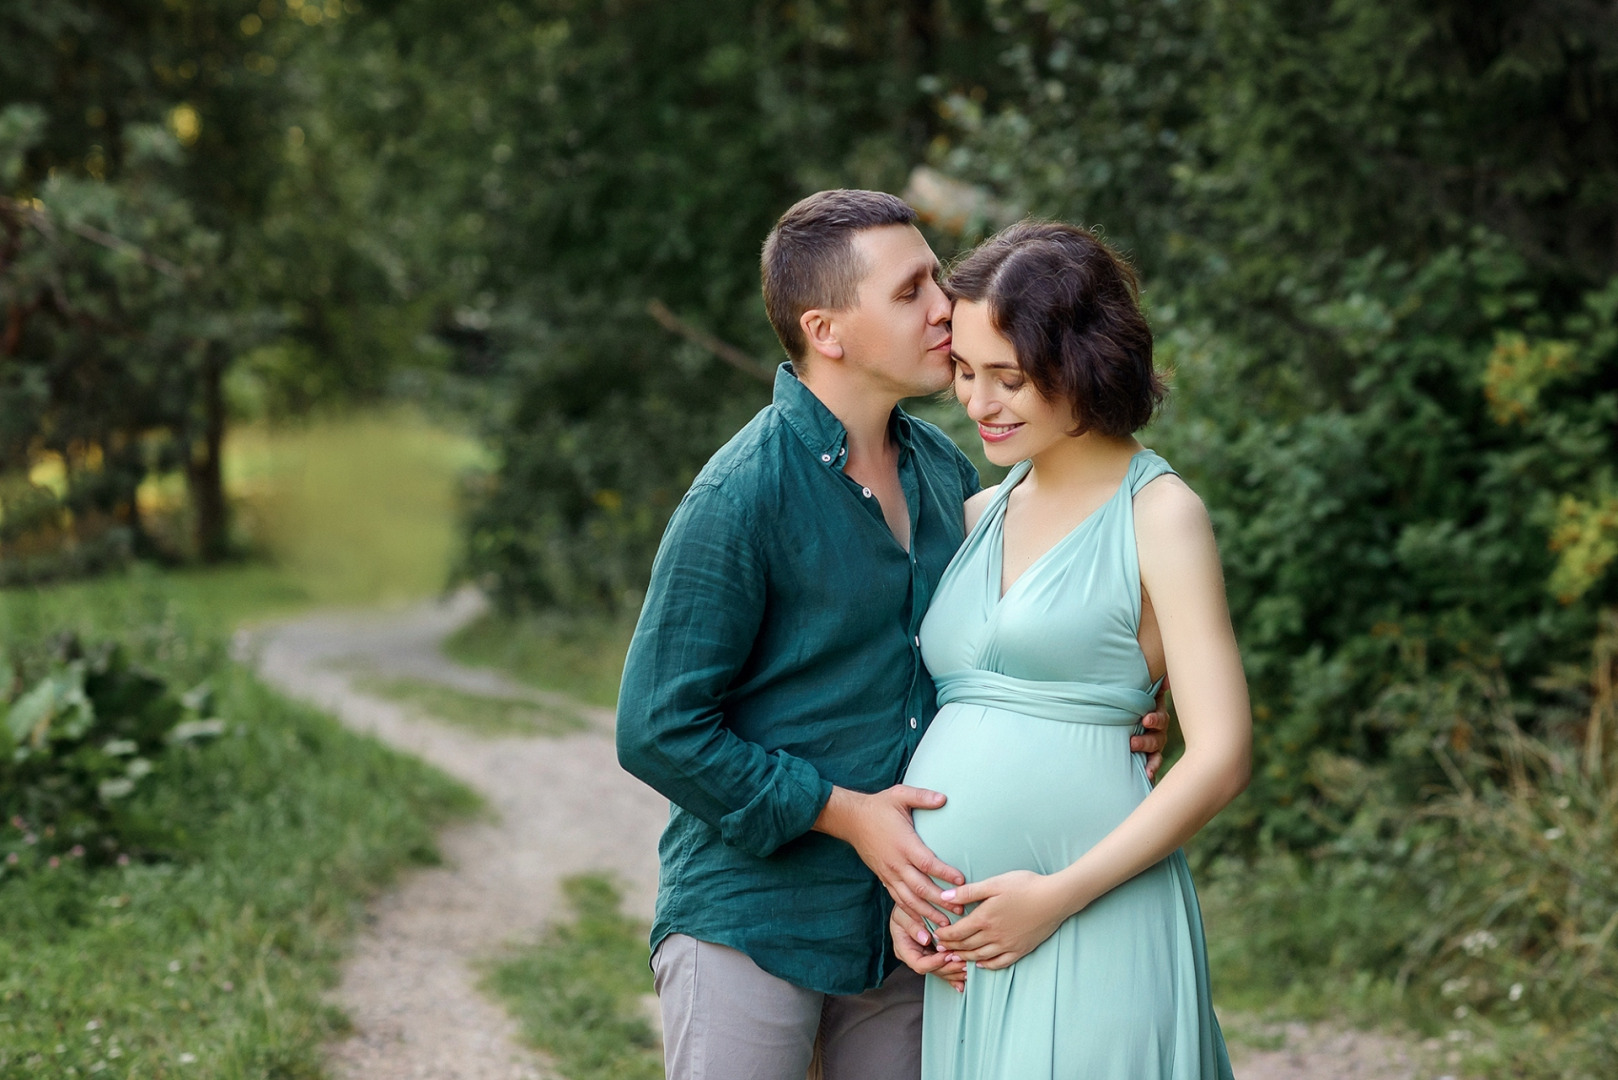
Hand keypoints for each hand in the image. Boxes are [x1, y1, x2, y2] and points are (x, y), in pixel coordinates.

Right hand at [814, 785, 965, 927]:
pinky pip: (899, 900)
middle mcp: (896, 862)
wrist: (852, 819)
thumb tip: (944, 798)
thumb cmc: (879, 806)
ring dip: (928, 913)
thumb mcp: (900, 795)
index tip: (962, 881)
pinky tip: (923, 923)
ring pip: (909, 899)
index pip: (927, 863)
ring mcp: (889, 873)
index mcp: (903, 843)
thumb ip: (922, 797)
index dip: (944, 873)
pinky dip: (911, 914)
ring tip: (945, 924)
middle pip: (920, 888)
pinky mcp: (884, 878)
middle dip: (941, 901)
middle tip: (960, 911)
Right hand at [890, 905, 965, 991]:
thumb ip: (912, 926)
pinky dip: (955, 971)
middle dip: (949, 968)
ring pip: (941, 972)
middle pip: (933, 971)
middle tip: (964, 963)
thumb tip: (925, 939)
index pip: (919, 964)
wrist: (909, 901)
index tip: (948, 954)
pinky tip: (965, 975)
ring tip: (968, 967)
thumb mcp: (903, 913)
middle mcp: (914, 957)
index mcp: (903, 949)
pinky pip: (945, 967)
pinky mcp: (934, 956)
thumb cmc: (904, 907)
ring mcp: (925, 958)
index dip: (935, 963)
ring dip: (955, 971)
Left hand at [931, 870, 1069, 969]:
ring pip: (980, 956)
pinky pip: (999, 963)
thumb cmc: (1025, 886)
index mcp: (984, 918)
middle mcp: (993, 936)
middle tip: (940, 949)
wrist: (1054, 898)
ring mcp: (1007, 945)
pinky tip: (980, 964)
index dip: (944, 936)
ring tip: (954, 958)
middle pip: (966, 946)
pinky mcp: (1020, 950)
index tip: (936, 936)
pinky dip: (987, 965)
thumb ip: (968, 892)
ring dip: (964, 958)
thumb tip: (945, 896)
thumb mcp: (994, 883)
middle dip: (951, 948)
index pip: (957, 932)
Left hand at [1131, 676, 1170, 781]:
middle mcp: (1158, 731)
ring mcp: (1154, 746)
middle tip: (1132, 742)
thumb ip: (1154, 685)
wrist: (1123, 711)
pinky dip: (1151, 771)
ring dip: (1151, 760)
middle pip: (1157, 738)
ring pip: (1156, 754)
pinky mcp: (1148, 757)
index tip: (1145, 720)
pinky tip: (1149, 778)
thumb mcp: (1138, 689)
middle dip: (1146, 741)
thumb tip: (1168, 680)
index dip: (1155, 719)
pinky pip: (1152, 765)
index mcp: (1156, 715)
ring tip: (1145, 769)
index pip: (1160, 718)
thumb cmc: (1131, 698)